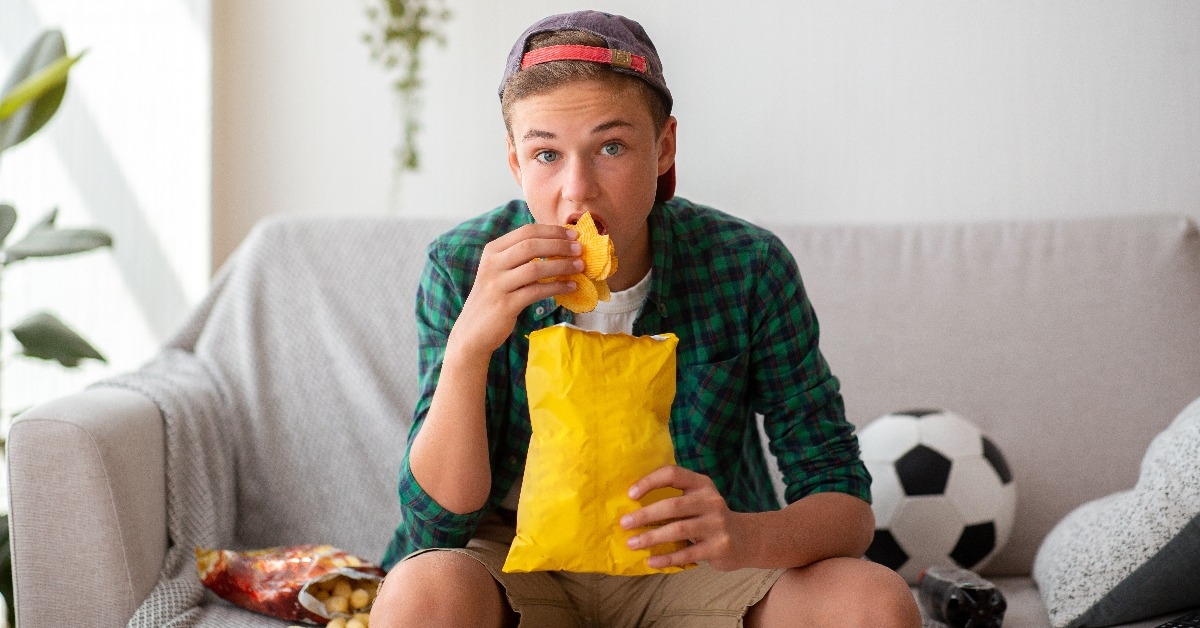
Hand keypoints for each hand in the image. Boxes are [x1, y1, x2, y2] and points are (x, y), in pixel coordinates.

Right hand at [451, 223, 580, 354]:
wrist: (473, 331)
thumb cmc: (493, 298)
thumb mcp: (500, 271)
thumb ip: (520, 257)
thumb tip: (558, 245)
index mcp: (493, 250)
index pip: (526, 231)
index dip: (552, 231)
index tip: (574, 234)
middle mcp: (493, 264)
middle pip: (531, 246)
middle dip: (560, 245)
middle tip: (580, 249)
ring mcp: (497, 284)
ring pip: (535, 268)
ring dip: (562, 265)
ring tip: (580, 267)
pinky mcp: (505, 305)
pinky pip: (537, 292)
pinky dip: (557, 287)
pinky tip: (570, 287)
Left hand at [620, 465, 751, 571]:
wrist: (747, 539)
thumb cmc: (710, 518)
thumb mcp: (699, 500)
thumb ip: (675, 498)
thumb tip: (633, 507)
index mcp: (701, 484)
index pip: (673, 474)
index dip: (650, 482)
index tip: (630, 495)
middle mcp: (711, 501)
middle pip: (673, 505)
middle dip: (645, 515)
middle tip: (624, 523)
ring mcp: (717, 524)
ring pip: (678, 530)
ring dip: (651, 537)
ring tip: (632, 544)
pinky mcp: (719, 547)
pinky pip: (687, 553)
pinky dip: (667, 558)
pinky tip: (651, 561)